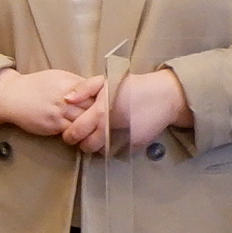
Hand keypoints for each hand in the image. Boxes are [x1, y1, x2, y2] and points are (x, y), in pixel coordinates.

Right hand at [0, 67, 100, 138]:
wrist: (11, 97)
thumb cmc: (35, 85)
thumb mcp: (57, 76)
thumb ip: (76, 83)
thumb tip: (96, 90)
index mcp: (68, 83)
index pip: (94, 90)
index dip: (104, 97)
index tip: (110, 102)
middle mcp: (65, 98)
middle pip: (93, 107)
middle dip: (103, 112)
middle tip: (113, 118)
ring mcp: (59, 113)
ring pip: (85, 121)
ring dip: (94, 125)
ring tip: (103, 128)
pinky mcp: (53, 126)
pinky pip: (73, 131)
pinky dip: (82, 133)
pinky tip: (87, 133)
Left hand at [64, 68, 190, 156]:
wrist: (164, 96)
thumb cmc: (132, 86)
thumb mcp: (106, 80)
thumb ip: (84, 89)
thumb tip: (66, 100)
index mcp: (100, 112)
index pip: (75, 133)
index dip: (69, 134)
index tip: (71, 131)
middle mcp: (110, 129)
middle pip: (86, 147)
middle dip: (82, 143)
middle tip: (85, 134)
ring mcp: (123, 139)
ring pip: (100, 152)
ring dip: (97, 146)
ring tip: (100, 134)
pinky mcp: (134, 145)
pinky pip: (116, 151)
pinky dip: (112, 146)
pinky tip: (114, 135)